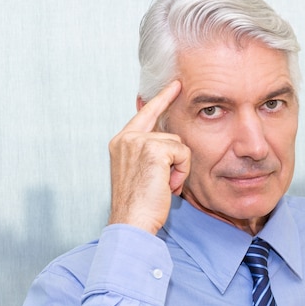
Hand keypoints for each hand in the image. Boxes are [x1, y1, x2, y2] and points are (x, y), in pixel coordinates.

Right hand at [107, 81, 189, 233]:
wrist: (132, 221)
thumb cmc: (139, 204)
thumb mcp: (142, 172)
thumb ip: (151, 153)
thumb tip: (172, 143)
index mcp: (121, 142)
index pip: (145, 113)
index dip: (162, 99)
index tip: (176, 84)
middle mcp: (127, 138)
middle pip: (170, 135)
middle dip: (175, 161)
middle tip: (162, 184)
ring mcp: (139, 141)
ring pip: (179, 144)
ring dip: (178, 168)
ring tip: (162, 186)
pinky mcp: (153, 149)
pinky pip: (183, 153)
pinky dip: (181, 172)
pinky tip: (167, 186)